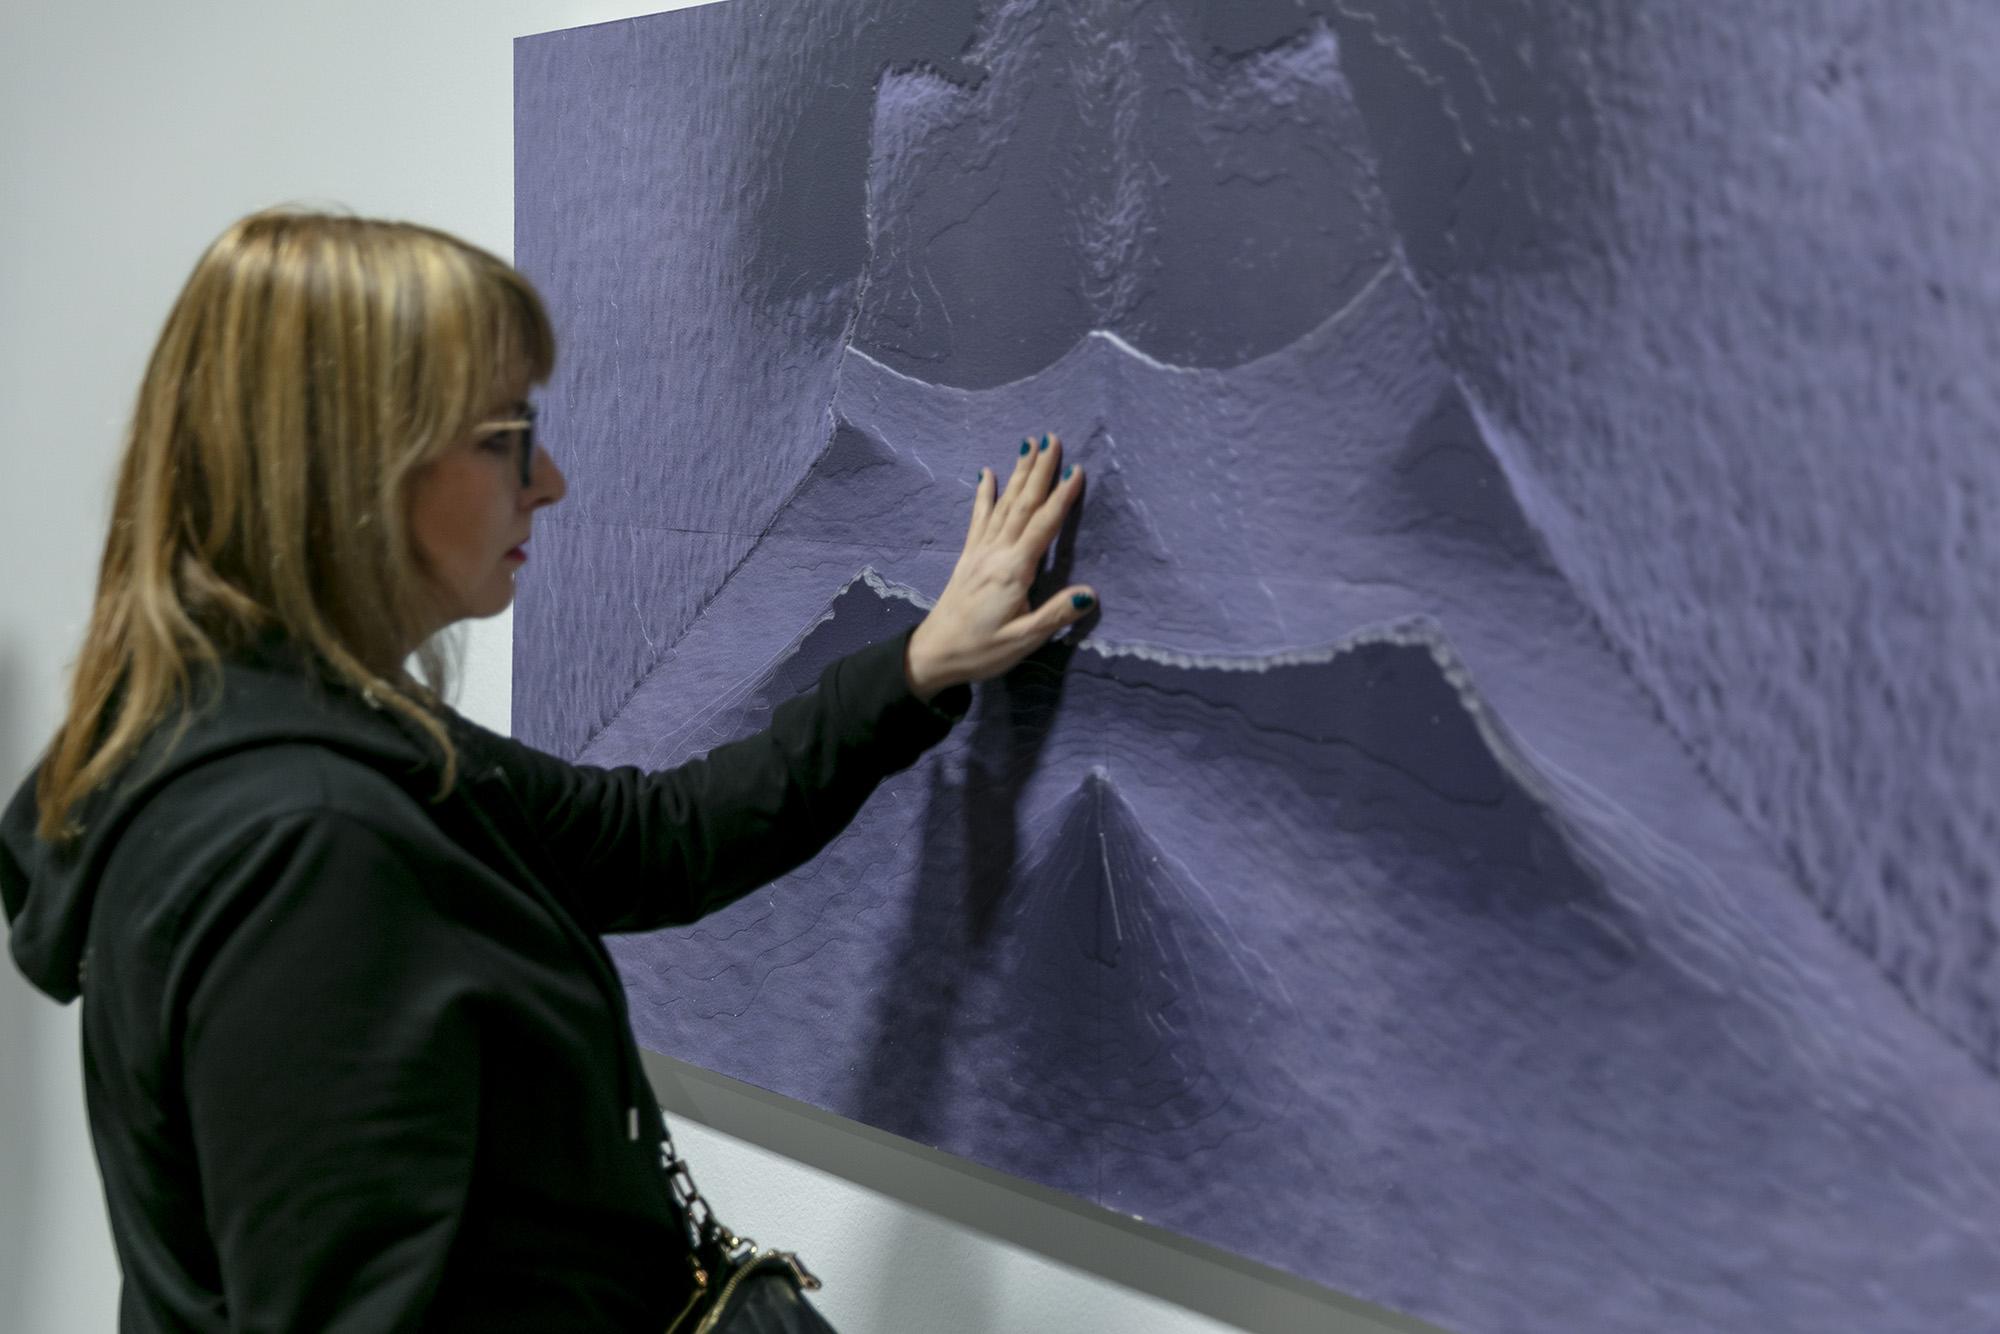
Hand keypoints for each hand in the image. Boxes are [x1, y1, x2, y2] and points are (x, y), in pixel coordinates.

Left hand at [904, 433, 1094, 701]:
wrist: (933, 654)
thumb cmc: (980, 651)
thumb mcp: (1022, 640)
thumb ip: (1055, 615)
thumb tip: (1089, 594)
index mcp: (1014, 571)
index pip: (1044, 526)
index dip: (1061, 497)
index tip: (1077, 469)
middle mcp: (996, 554)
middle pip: (1023, 505)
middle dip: (1039, 471)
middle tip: (1052, 438)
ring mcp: (980, 552)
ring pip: (1003, 505)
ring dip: (1018, 474)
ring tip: (1028, 445)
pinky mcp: (968, 558)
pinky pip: (979, 519)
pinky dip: (985, 494)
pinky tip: (987, 474)